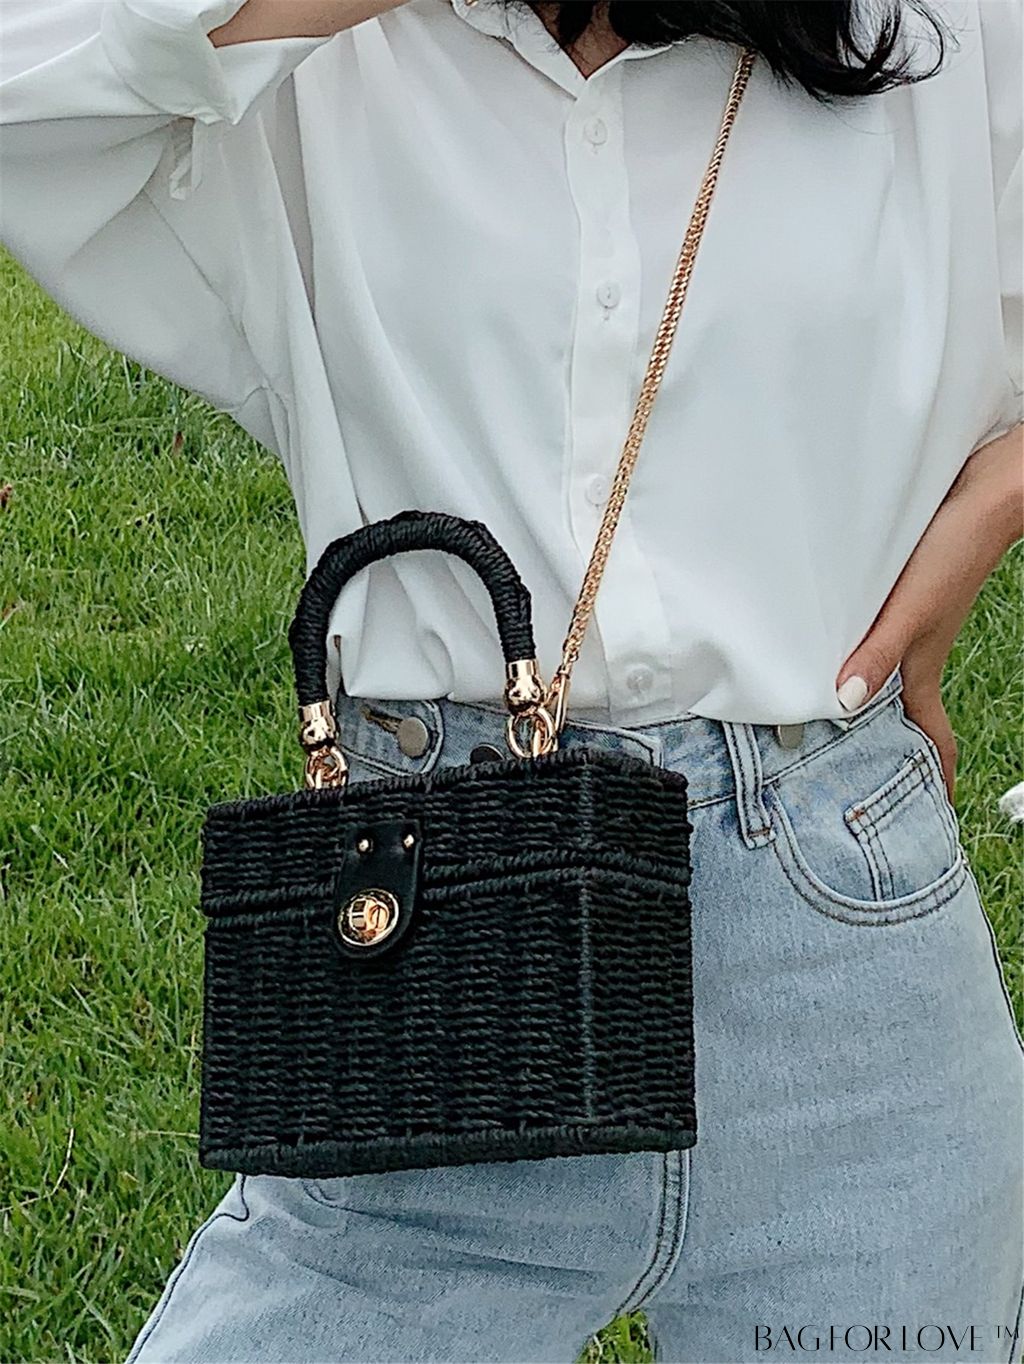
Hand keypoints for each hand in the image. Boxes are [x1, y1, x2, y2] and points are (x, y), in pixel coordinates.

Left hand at [835, 424, 1022, 803]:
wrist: (983, 491)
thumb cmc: (954, 551)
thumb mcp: (909, 611)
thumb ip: (876, 656)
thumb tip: (843, 705)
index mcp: (919, 667)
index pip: (928, 736)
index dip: (931, 775)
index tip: (932, 812)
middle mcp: (915, 652)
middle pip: (904, 714)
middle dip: (892, 751)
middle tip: (862, 783)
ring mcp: (911, 625)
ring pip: (888, 678)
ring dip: (870, 705)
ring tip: (839, 728)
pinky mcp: (903, 598)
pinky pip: (879, 643)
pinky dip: (862, 659)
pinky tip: (834, 652)